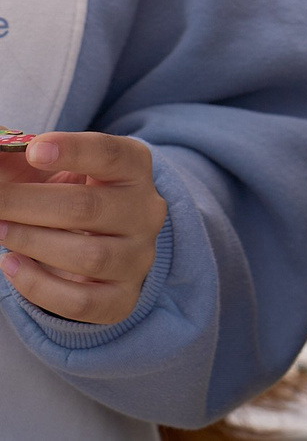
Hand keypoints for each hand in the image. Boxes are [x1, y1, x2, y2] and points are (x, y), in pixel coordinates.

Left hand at [0, 134, 169, 326]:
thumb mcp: (53, 168)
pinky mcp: (122, 298)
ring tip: (1, 231)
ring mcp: (138, 257)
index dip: (73, 150)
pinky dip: (38, 285)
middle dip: (28, 205)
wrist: (103, 244)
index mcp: (133, 169)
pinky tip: (12, 265)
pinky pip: (81, 301)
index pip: (111, 154)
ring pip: (88, 256)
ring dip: (32, 243)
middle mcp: (145, 211)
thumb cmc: (69, 195)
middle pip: (88, 208)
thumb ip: (20, 157)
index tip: (32, 150)